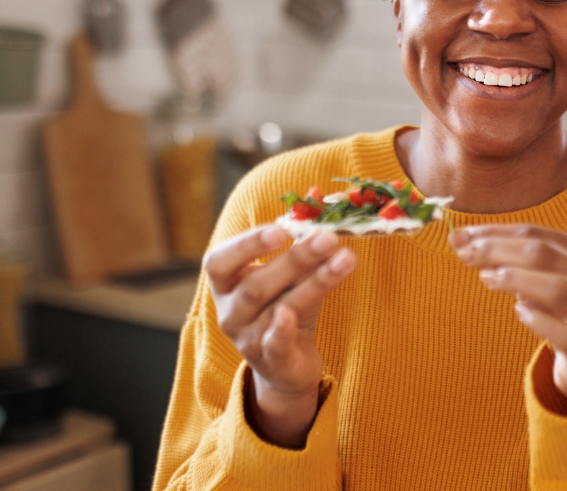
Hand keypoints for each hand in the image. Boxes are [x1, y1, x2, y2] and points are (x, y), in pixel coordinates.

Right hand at [204, 224, 355, 446]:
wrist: (288, 365)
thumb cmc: (285, 306)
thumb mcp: (292, 275)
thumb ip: (303, 244)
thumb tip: (325, 201)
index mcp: (227, 285)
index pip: (220, 261)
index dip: (246, 244)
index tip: (281, 228)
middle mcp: (231, 313)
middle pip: (256, 284)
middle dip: (295, 259)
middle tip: (329, 237)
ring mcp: (248, 339)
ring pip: (279, 308)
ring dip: (315, 282)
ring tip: (346, 258)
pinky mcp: (272, 362)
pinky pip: (275, 344)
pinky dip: (283, 329)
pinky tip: (292, 314)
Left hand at [450, 225, 566, 409]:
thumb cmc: (564, 314)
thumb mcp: (544, 281)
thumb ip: (510, 259)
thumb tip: (458, 239)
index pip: (539, 234)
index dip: (498, 233)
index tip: (462, 237)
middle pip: (548, 255)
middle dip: (501, 250)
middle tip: (466, 254)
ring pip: (560, 289)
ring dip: (518, 280)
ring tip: (487, 278)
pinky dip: (540, 320)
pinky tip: (518, 311)